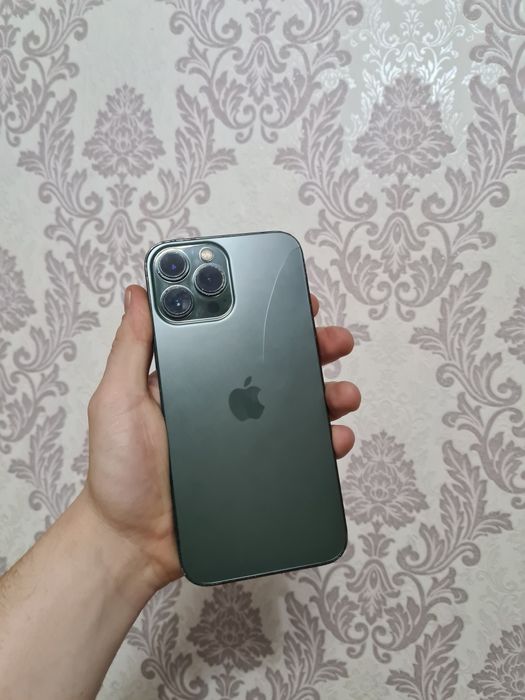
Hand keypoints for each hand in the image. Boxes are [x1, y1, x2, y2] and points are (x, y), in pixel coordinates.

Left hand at [84, 285, 360, 590]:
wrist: (134, 542)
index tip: (293, 300)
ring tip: (343, 394)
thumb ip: (131, 349)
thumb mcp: (118, 400)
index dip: (267, 315)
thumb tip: (138, 292)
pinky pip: (301, 452)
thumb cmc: (118, 473)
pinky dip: (326, 441)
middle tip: (333, 341)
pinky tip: (336, 437)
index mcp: (194, 378)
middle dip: (311, 349)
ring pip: (297, 407)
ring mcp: (245, 438)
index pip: (237, 336)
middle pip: (277, 367)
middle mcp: (225, 403)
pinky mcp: (260, 471)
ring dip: (328, 393)